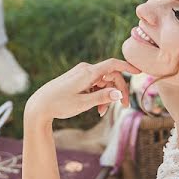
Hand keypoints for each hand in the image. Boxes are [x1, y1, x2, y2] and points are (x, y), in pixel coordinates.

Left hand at [24, 58, 140, 124]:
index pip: (112, 65)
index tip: (139, 71)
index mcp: (88, 73)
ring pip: (102, 82)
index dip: (127, 66)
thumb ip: (102, 97)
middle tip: (124, 106)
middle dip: (118, 90)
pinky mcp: (77, 79)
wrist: (39, 105)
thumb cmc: (60, 104)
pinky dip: (98, 95)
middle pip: (110, 75)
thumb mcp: (83, 103)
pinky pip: (94, 85)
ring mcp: (80, 74)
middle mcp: (85, 70)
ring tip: (101, 113)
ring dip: (107, 95)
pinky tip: (96, 109)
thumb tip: (118, 92)